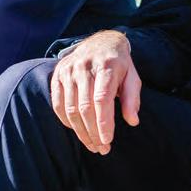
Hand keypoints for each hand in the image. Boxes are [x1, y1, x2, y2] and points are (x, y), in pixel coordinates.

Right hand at [50, 30, 141, 154]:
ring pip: (71, 108)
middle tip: (102, 148)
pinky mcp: (58, 75)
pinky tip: (78, 130)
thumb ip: (132, 98)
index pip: (102, 98)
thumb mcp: (132, 77)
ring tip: (92, 145)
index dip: (104, 122)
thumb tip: (133, 121)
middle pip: (85, 107)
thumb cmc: (119, 64)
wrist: (101, 41)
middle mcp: (85, 67)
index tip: (108, 140)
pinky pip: (58, 104)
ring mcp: (68, 70)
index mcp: (107, 65)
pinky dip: (67, 121)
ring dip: (81, 131)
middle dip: (93, 132)